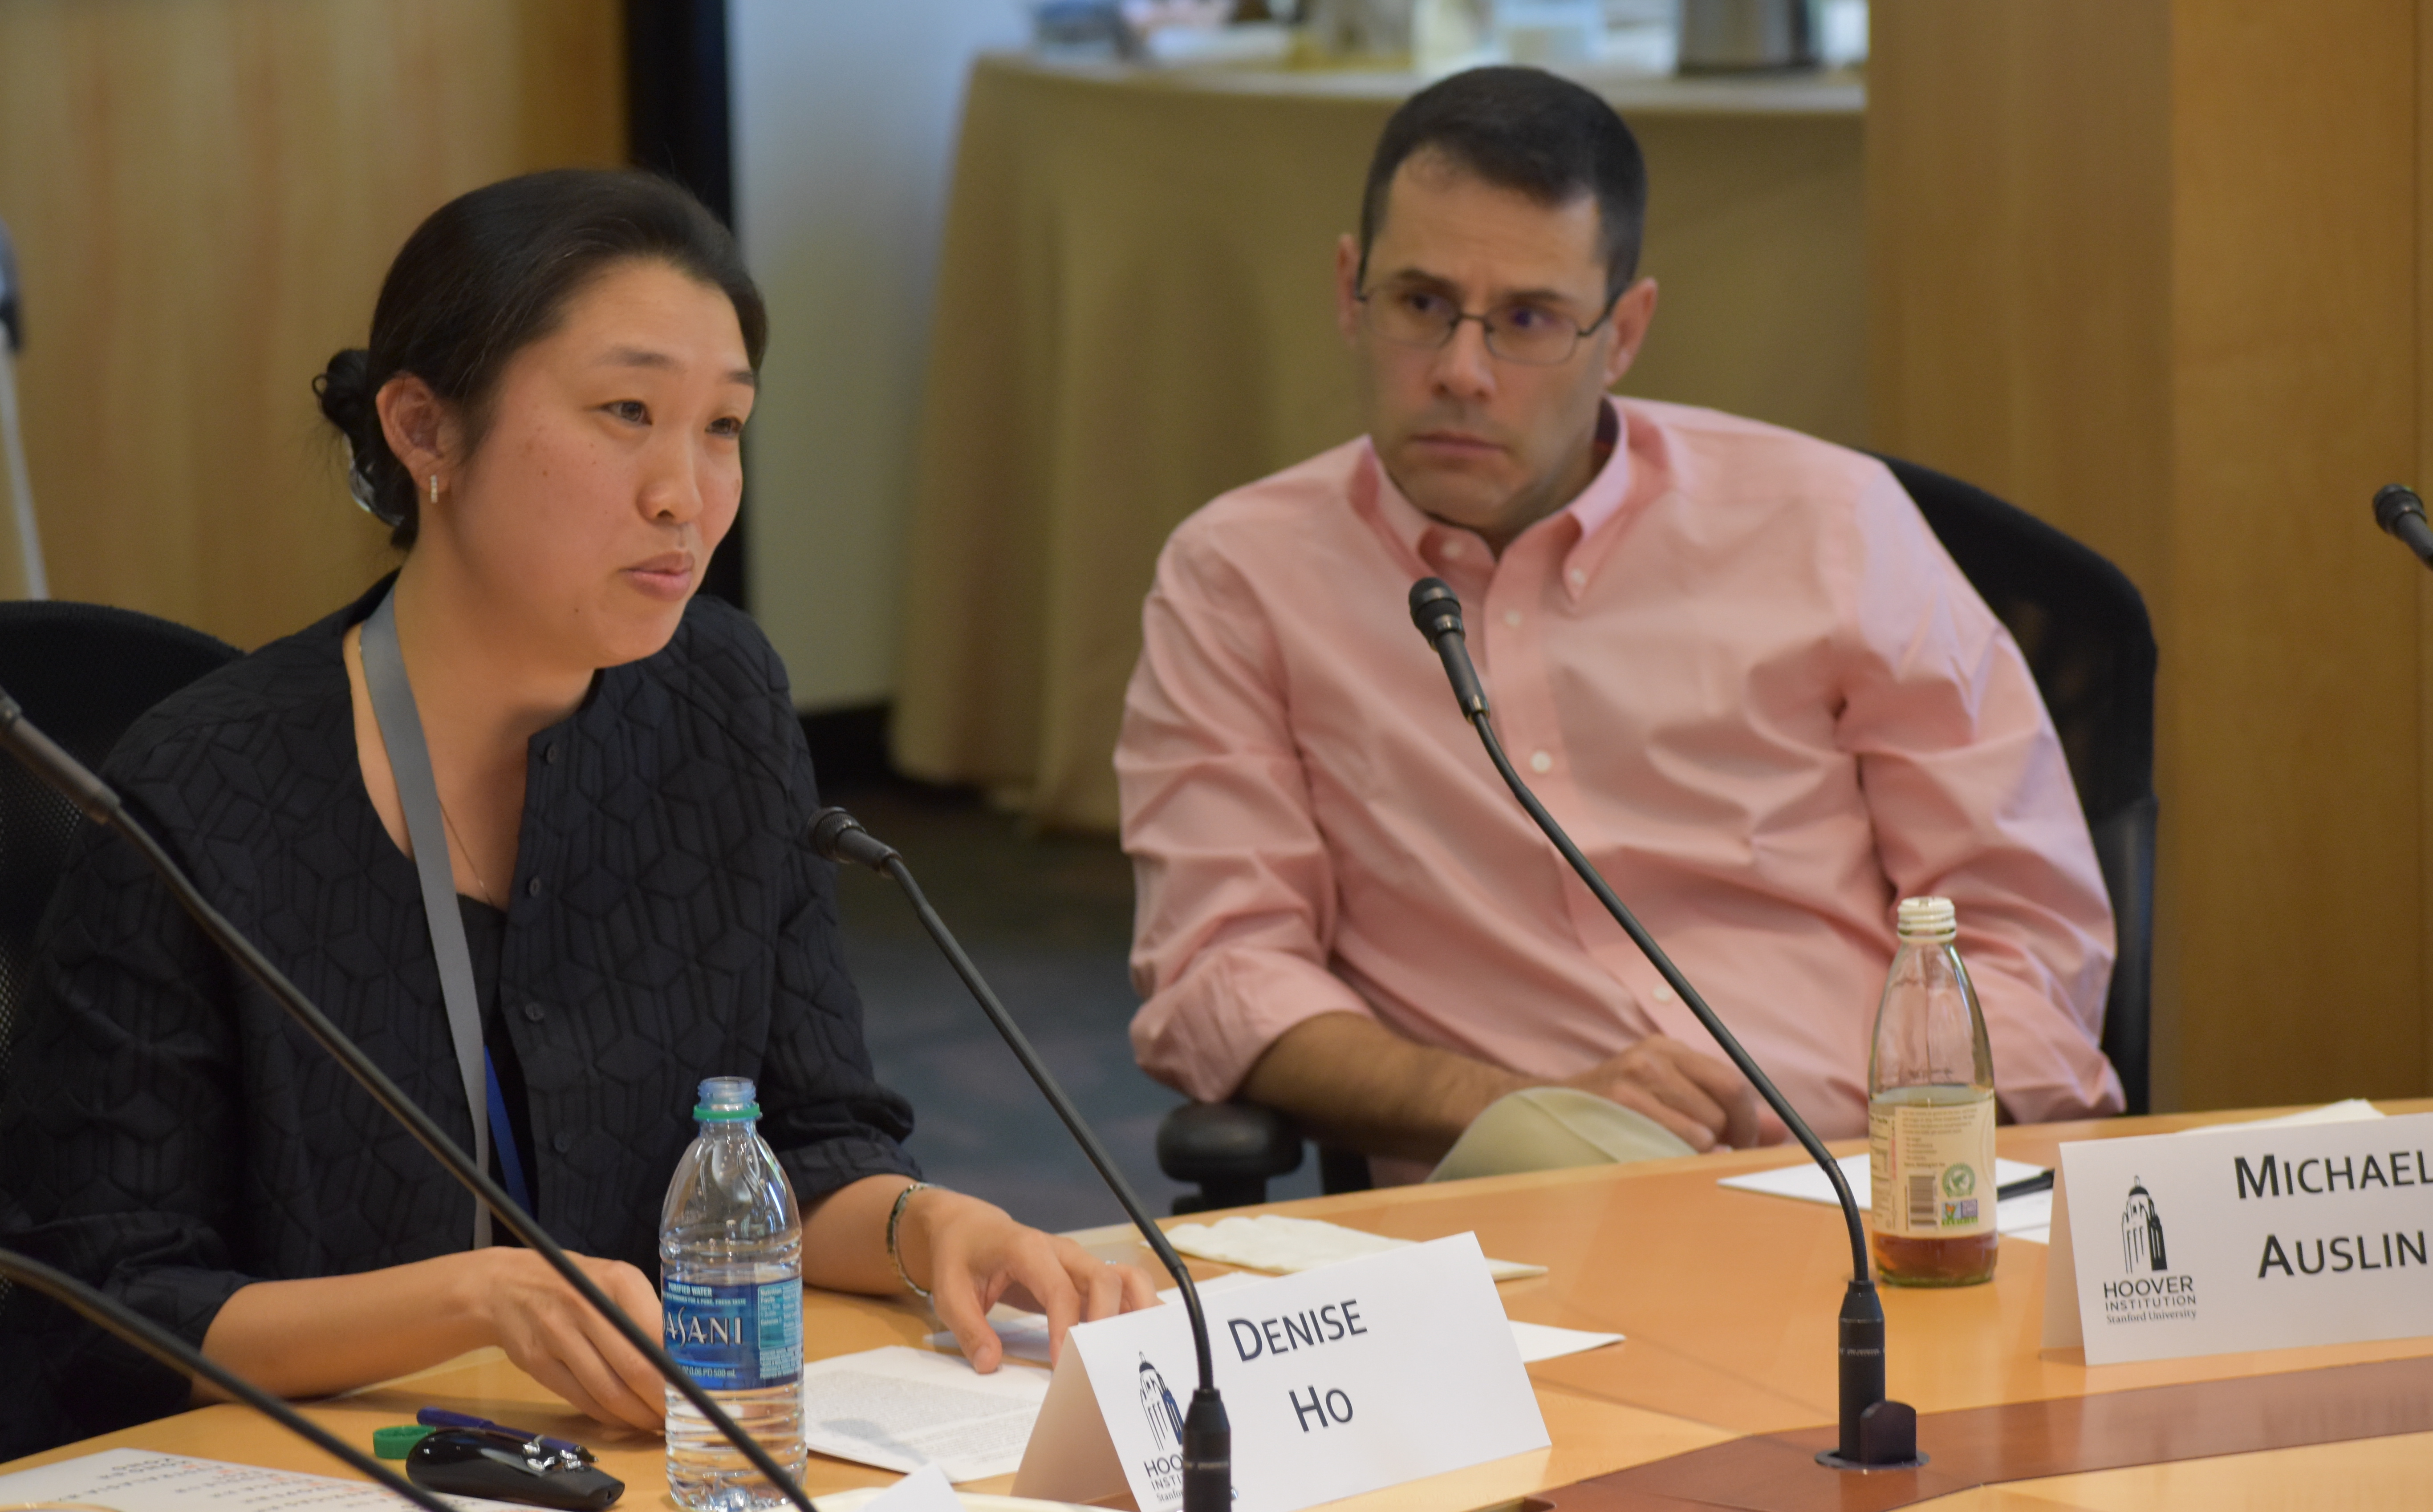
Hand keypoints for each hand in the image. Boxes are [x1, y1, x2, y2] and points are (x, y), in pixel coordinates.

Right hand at [470, 1247, 665, 1430]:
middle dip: (659, 1401)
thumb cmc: (576, 1284)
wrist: (506, 1287)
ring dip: (635, 1416)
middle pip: (634, 1368)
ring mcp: (558, 1336)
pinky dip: (606, 1416)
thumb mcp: (615, 1282)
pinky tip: (622, 1419)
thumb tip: (679, 1362)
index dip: (674, 1371)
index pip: (656, 1335)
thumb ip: (645, 1315)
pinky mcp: (538, 1363)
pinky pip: (581, 1400)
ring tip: (653, 1423)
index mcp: (618, 1282)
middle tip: (675, 1416)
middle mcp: (587, 1306)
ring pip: (607, 1391)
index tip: (691, 1390)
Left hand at [898, 1187, 1158, 1370]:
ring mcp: (1077, 1262)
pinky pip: (1120, 1285)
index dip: (1066, 1327)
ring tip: (1135, 1348)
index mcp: (1027, 1250)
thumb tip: (989, 1363)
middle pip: (1103, 1279)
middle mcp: (1061, 1252)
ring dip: (1134, 1311)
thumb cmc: (960, 1257)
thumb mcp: (950, 1293)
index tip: (1064, 1364)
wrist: (969, 1228)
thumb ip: (969, 1328)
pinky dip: (1135, 1308)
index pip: (1058, 1289)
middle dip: (1108, 1322)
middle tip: (1099, 1362)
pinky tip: (1139, 1336)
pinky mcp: (1083, 1274)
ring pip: (1122, 1278)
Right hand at [1562, 1037, 1759, 1152]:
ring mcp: (1632, 1082)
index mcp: (1668, 1049)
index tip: (1741, 1142)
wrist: (1548, 1111)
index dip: (1746, 1121)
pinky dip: (1672, 1162)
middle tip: (1703, 1154)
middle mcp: (1652, 1058)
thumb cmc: (1617, 1109)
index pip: (1731, 1083)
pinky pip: (1671, 1148)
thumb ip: (1725, 1108)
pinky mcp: (1617, 1109)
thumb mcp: (1669, 1093)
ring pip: (1699, 1135)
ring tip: (1667, 1152)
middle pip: (1719, 1113)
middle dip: (1720, 1142)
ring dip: (1692, 1156)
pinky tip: (1654, 1159)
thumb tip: (1777, 1129)